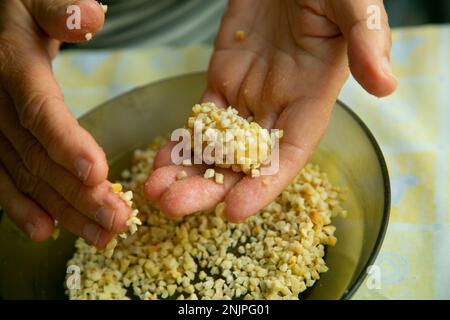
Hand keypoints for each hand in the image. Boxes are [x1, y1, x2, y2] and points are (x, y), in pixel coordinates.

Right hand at [0, 0, 129, 247]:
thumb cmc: (19, 9)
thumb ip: (59, 8)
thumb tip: (90, 16)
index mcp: (12, 67)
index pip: (40, 111)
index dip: (66, 143)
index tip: (97, 174)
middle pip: (39, 156)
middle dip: (79, 193)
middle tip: (117, 220)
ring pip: (26, 176)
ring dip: (63, 211)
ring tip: (100, 237)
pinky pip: (4, 179)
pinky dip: (24, 208)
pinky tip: (47, 231)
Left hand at [145, 0, 396, 221]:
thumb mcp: (353, 7)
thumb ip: (367, 42)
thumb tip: (386, 85)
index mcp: (312, 100)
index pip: (288, 155)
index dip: (263, 186)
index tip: (234, 211)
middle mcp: (278, 109)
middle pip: (243, 162)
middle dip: (210, 187)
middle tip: (174, 207)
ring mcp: (247, 98)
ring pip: (216, 147)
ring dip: (186, 172)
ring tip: (155, 192)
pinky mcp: (222, 82)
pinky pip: (199, 121)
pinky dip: (180, 143)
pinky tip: (160, 162)